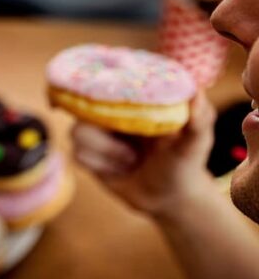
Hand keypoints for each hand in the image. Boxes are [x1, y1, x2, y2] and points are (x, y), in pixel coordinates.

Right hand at [70, 95, 215, 216]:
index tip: (103, 96)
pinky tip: (119, 170)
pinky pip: (78, 154)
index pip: (109, 81)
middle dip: (105, 133)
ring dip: (107, 152)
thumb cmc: (185, 164)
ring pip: (78, 132)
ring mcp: (96, 131)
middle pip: (83, 105)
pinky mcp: (85, 152)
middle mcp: (111, 111)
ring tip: (131, 161)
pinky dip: (101, 165)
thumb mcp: (196, 142)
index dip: (99, 84)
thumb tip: (197, 93)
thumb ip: (200, 119)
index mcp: (135, 100)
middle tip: (132, 153)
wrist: (167, 198)